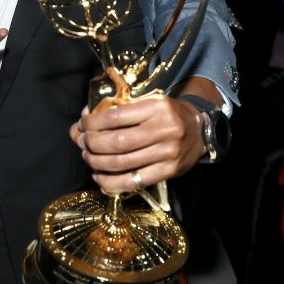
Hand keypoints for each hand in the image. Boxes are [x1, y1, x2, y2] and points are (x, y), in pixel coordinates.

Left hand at [69, 96, 204, 193]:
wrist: (201, 130)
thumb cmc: (168, 114)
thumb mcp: (150, 101)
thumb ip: (121, 108)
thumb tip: (85, 119)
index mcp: (157, 107)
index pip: (116, 116)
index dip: (93, 122)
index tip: (82, 123)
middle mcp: (164, 130)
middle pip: (117, 142)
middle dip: (91, 144)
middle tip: (81, 142)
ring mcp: (168, 153)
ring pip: (122, 163)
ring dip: (97, 162)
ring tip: (87, 157)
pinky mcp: (169, 171)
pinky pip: (133, 181)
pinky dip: (111, 182)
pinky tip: (99, 176)